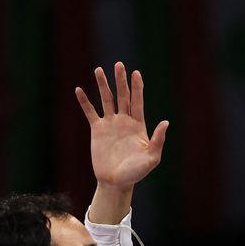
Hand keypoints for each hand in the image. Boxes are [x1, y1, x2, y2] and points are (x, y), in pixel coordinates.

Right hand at [76, 62, 168, 192]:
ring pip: (106, 100)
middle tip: (119, 64)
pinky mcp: (97, 130)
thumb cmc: (137, 172)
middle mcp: (124, 122)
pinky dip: (85, 101)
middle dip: (121, 81)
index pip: (138, 102)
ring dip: (103, 85)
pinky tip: (79, 89)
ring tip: (99, 70)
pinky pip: (90, 113)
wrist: (117, 182)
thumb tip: (165, 122)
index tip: (136, 73)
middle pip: (122, 96)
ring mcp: (110, 125)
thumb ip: (158, 140)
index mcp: (138, 126)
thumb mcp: (152, 157)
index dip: (137, 87)